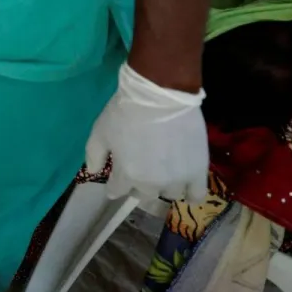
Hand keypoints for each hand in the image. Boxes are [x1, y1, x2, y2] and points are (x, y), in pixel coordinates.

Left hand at [86, 63, 208, 203]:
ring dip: (164, 186)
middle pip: (143, 194)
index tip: (115, 180)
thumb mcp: (100, 131)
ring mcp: (177, 179)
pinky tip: (186, 184)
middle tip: (140, 169)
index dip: (114, 186)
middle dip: (138, 185)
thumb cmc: (126, 112)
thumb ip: (93, 155)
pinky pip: (196, 195)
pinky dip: (190, 193)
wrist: (159, 95)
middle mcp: (152, 183)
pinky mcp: (198, 172)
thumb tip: (93, 172)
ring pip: (169, 194)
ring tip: (164, 172)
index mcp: (127, 174)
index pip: (117, 191)